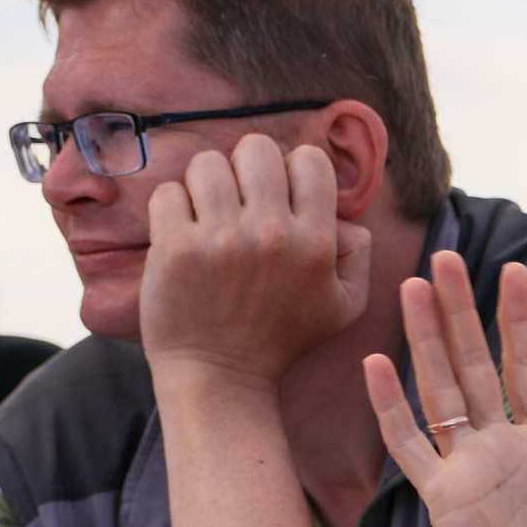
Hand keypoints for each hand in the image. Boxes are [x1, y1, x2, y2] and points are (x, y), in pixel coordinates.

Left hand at [139, 134, 369, 386]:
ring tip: (207, 218)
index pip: (309, 160)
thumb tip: (346, 219)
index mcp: (316, 243)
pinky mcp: (176, 248)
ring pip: (207, 163)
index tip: (279, 199)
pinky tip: (182, 236)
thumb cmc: (281, 339)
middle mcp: (273, 235)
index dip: (292, 172)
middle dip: (245, 169)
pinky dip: (171, 208)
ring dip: (205, 186)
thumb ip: (357, 256)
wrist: (220, 378)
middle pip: (255, 149)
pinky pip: (168, 192)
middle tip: (238, 202)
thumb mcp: (344, 306)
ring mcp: (222, 240)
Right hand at [363, 253, 526, 526]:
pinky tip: (377, 364)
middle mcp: (503, 449)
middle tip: (446, 258)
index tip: (514, 271)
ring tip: (412, 286)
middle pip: (475, 365)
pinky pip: (410, 444)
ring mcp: (467, 470)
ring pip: (441, 390)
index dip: (518, 320)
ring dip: (425, 340)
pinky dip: (392, 406)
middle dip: (460, 312)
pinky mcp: (440, 497)